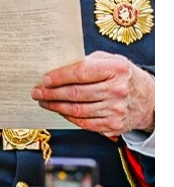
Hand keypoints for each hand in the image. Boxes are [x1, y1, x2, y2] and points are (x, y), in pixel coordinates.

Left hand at [32, 52, 154, 136]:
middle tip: (36, 92)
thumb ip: (87, 61)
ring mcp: (116, 110)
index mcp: (116, 69)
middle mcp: (117, 90)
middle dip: (52, 93)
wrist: (149, 100)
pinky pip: (86, 123)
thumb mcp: (110, 60)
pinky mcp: (114, 125)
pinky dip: (69, 117)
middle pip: (77, 93)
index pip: (81, 72)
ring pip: (78, 110)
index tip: (44, 79)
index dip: (60, 77)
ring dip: (56, 107)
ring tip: (44, 101)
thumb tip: (57, 66)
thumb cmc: (123, 76)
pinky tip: (60, 111)